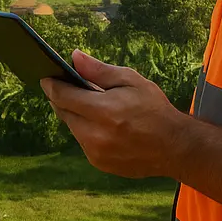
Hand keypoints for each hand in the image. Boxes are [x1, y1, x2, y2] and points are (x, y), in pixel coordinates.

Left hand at [40, 50, 187, 179]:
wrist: (175, 147)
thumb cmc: (154, 110)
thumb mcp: (130, 81)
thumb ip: (99, 70)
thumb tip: (74, 57)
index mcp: (103, 111)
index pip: (63, 96)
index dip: (51, 85)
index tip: (46, 76)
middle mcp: (95, 135)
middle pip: (64, 112)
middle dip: (63, 99)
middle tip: (66, 87)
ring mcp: (96, 152)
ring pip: (73, 128)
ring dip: (76, 115)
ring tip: (90, 105)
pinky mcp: (99, 163)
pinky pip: (83, 142)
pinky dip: (87, 131)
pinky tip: (101, 124)